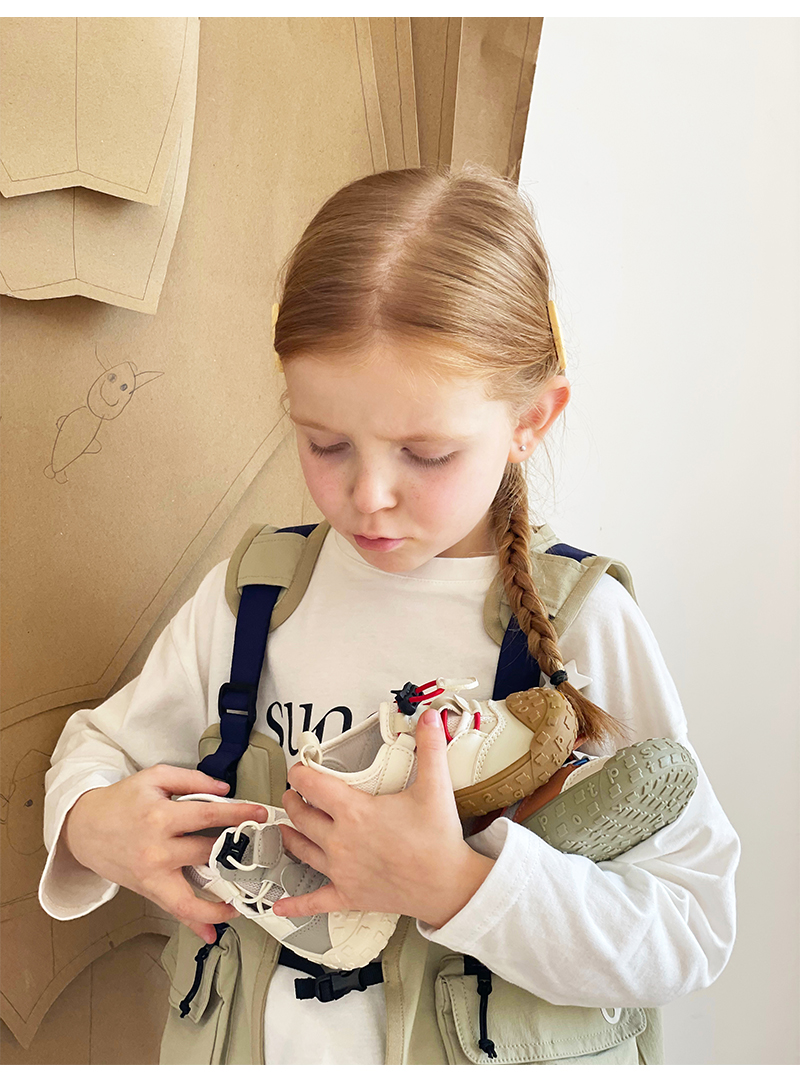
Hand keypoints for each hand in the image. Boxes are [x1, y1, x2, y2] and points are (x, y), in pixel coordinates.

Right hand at [63, 765, 271, 942]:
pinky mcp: (148, 890)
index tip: (260, 815)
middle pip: (207, 854)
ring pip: (191, 896)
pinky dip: (194, 923)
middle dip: (237, 852)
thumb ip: (192, 781)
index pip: (209, 816)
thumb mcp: (155, 778)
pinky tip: (212, 931)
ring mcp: (152, 875)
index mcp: (160, 818)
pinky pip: (174, 910)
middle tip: (262, 850)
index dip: (239, 815)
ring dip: (220, 902)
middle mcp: (157, 851)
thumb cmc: (121, 801)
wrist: (84, 828)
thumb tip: (224, 790)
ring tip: (243, 900)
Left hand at [273, 709, 494, 928]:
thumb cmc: (439, 839)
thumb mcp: (435, 787)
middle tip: (294, 793)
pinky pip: (315, 901)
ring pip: (302, 850)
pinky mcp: (348, 895)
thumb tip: (430, 716)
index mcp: (354, 812)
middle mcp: (340, 841)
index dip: (300, 773)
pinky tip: (280, 905)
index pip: (313, 785)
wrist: (449, 886)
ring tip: (287, 826)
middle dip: (293, 801)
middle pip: (301, 817)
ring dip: (290, 835)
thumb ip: (430, 747)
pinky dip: (296, 904)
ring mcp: (341, 870)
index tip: (299, 768)